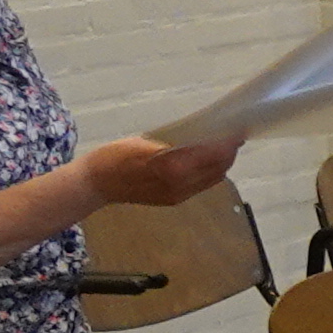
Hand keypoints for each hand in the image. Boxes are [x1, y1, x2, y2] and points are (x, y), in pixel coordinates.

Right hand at [84, 132, 241, 208]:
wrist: (96, 184)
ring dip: (221, 164)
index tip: (236, 131)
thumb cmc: (115, 156)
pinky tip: (208, 162)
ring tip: (223, 148)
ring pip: (213, 179)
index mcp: (171, 166)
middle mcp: (179, 184)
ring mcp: (177, 195)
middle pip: (218, 168)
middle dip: (229, 153)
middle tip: (233, 137)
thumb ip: (175, 141)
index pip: (212, 154)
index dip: (227, 143)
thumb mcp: (146, 141)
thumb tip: (202, 133)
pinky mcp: (174, 201)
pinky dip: (210, 173)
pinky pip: (202, 186)